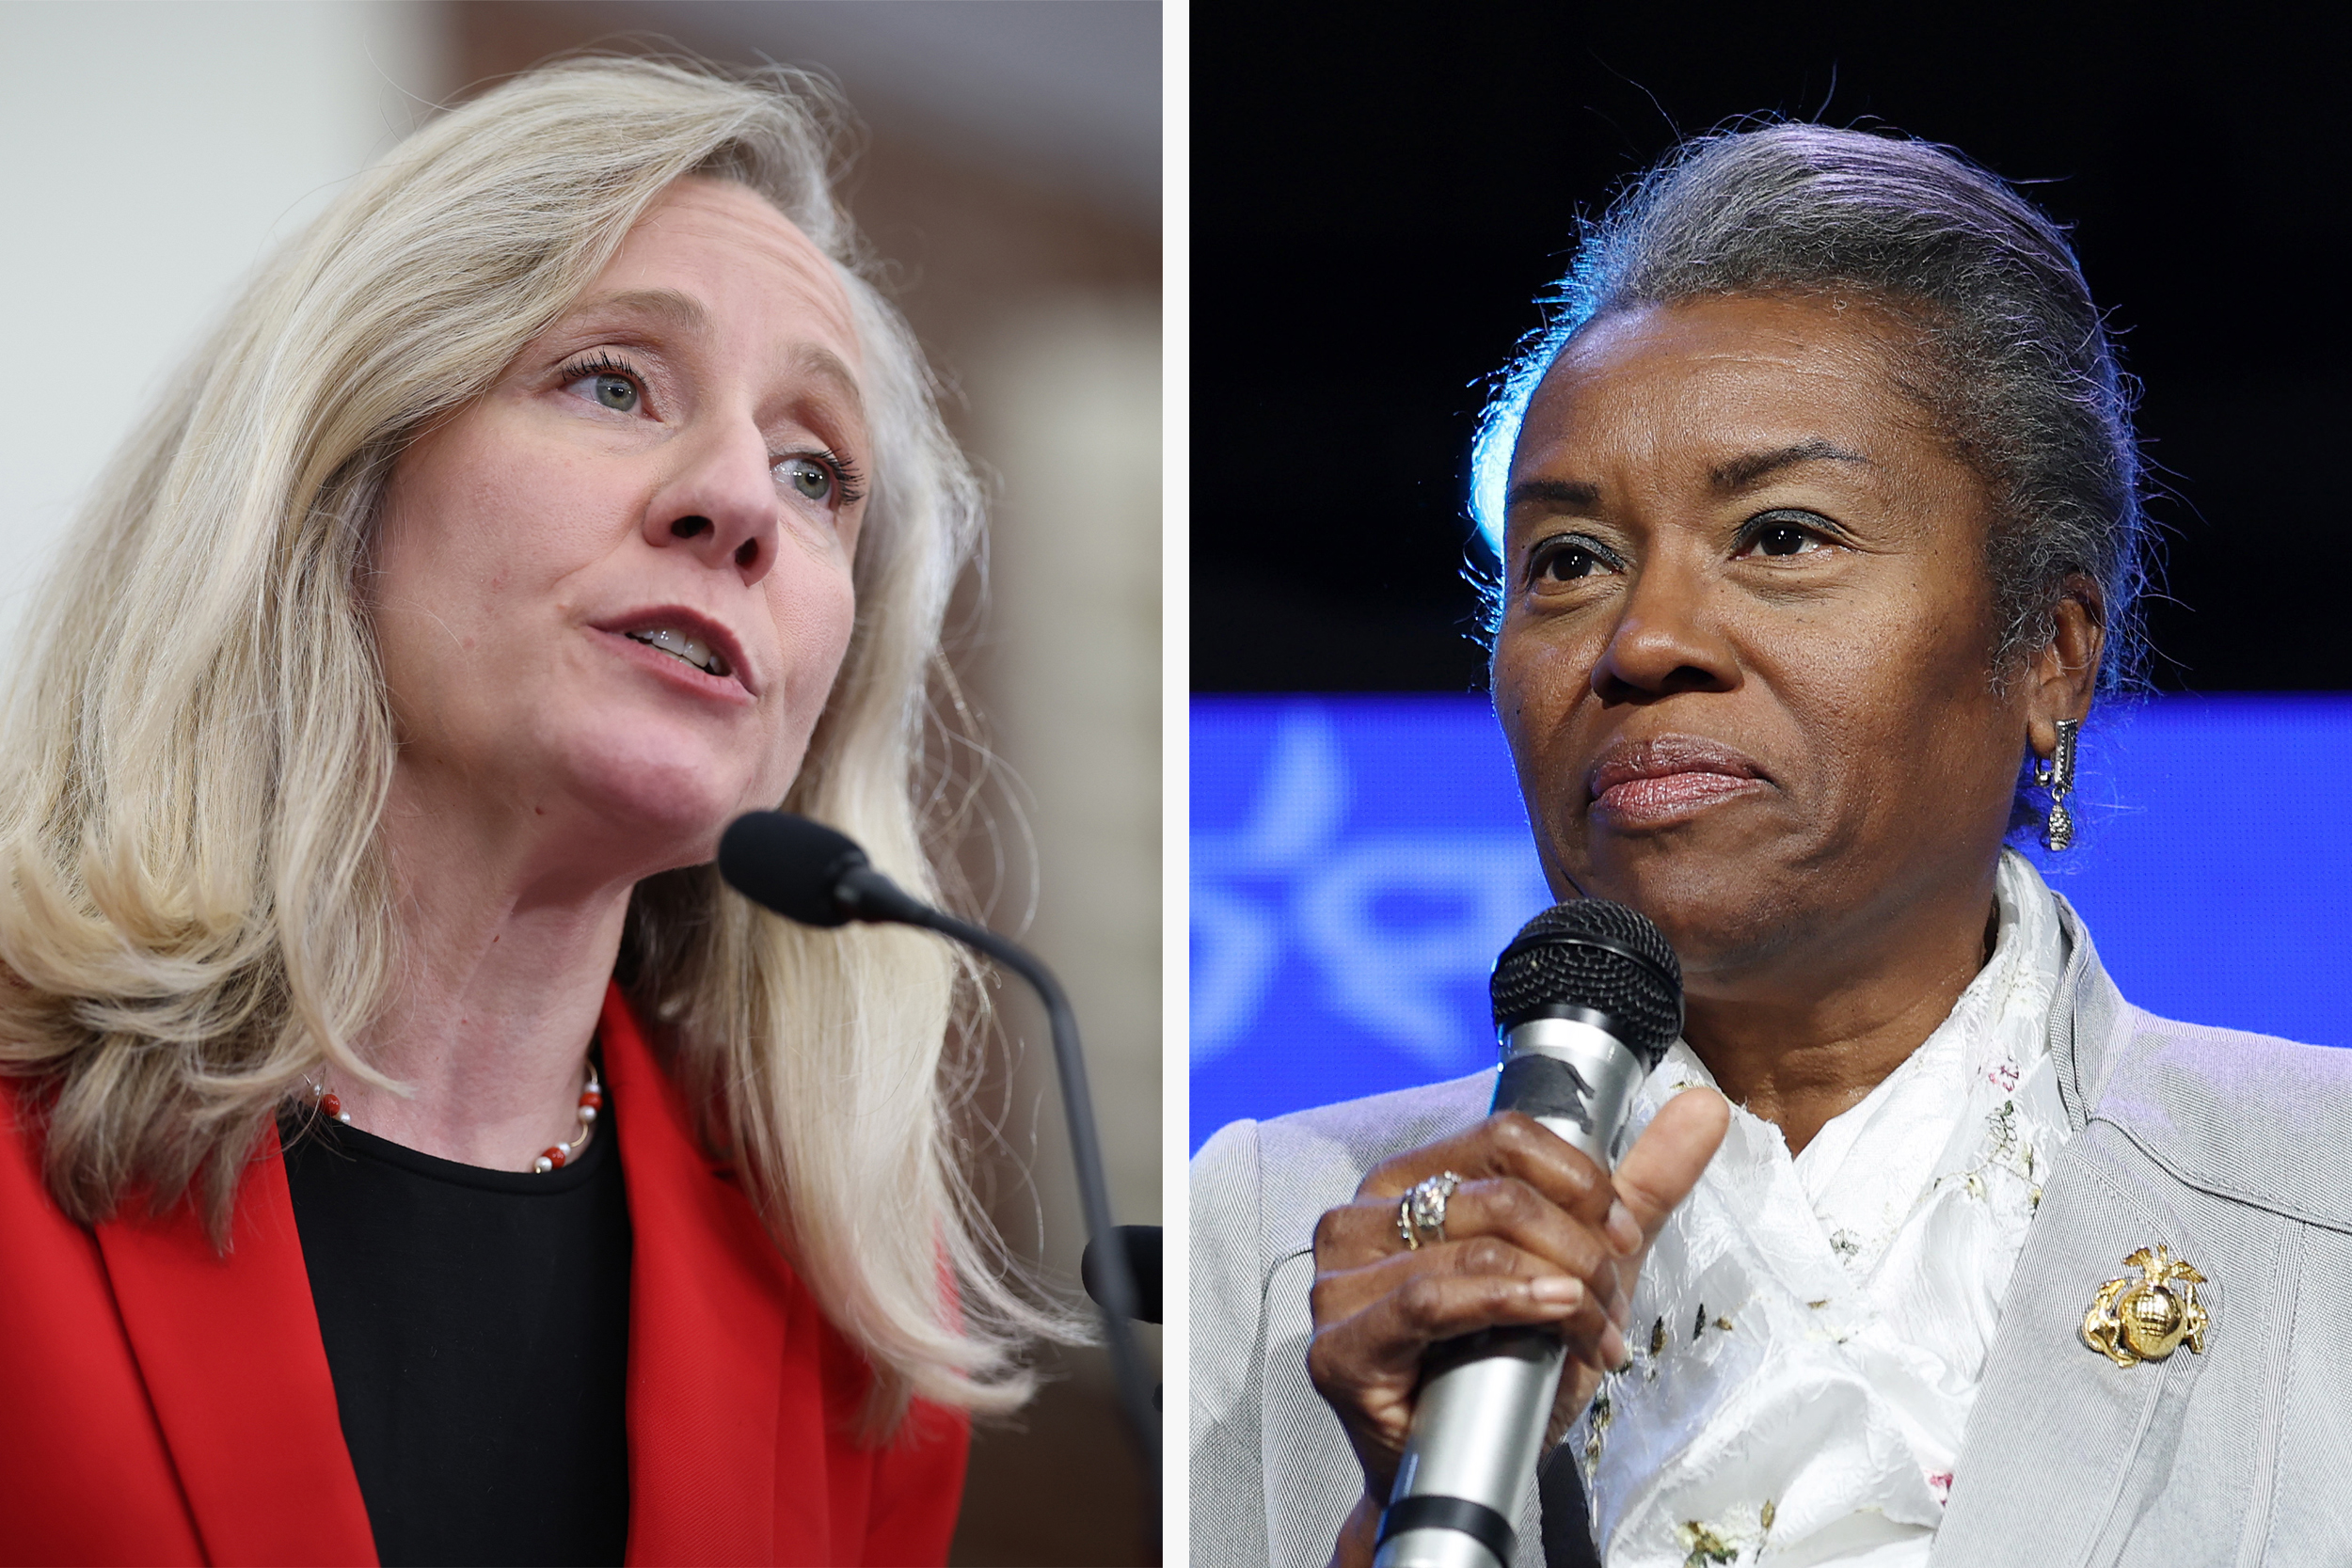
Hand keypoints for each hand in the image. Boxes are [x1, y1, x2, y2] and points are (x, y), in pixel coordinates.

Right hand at [1306, 1089, 1728, 1543]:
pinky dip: (1507, 1304)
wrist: (1464, 1477)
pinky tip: (1554, 1317)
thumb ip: (1640, 1186)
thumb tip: (1705, 1107)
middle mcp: (1361, 1218)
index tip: (1621, 1236)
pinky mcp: (1340, 1346)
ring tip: (1594, 1336)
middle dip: (1582, 1251)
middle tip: (1612, 1302)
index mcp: (1406, 1182)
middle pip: (1501, 1195)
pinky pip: (1431, 1300)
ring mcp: (1339, 1282)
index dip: (1581, 1182)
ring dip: (1563, 1292)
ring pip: (1479, 1248)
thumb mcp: (1584, 1265)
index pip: (1504, 1139)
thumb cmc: (1505, 1368)